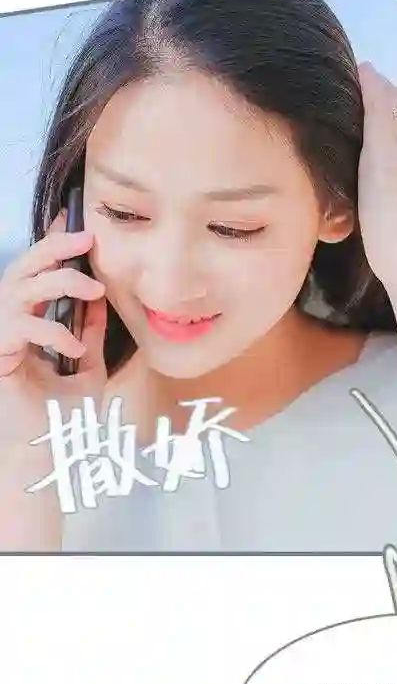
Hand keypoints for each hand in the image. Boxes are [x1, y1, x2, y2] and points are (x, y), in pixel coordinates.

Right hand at [0, 219, 106, 417]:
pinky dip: (50, 333)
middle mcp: (10, 321)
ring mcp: (1, 336)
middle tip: (87, 240)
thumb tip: (100, 298)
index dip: (54, 245)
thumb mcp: (88, 366)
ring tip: (94, 290)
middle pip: (23, 267)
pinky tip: (72, 349)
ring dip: (59, 282)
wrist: (49, 454)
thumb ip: (91, 333)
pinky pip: (20, 329)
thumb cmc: (65, 417)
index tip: (81, 229)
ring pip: (20, 289)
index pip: (36, 272)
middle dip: (54, 247)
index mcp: (28, 319)